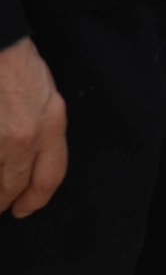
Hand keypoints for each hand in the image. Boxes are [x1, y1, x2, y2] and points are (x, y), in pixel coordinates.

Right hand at [0, 37, 67, 217]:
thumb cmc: (15, 64)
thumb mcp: (44, 95)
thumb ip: (41, 130)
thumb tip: (24, 165)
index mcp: (51, 122)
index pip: (49, 176)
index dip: (35, 199)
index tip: (23, 209)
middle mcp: (25, 134)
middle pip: (13, 185)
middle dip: (2, 201)